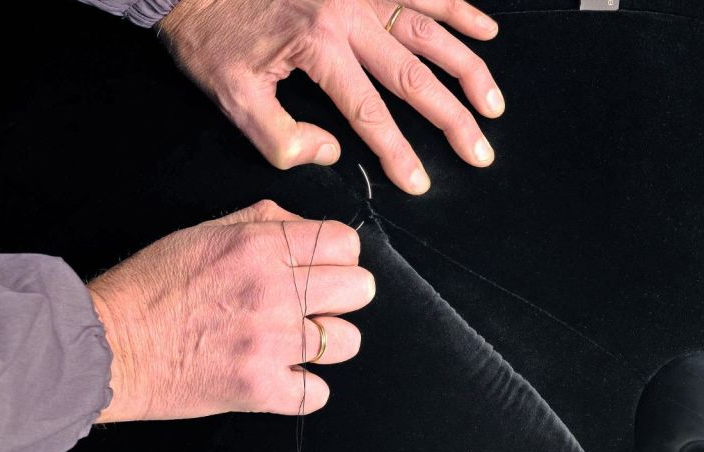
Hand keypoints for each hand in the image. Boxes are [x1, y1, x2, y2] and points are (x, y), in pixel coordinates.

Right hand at [88, 199, 373, 422]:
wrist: (110, 346)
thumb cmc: (153, 286)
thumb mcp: (206, 232)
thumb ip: (265, 221)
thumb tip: (309, 227)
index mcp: (261, 247)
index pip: (345, 242)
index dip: (341, 255)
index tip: (327, 267)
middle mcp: (273, 292)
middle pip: (360, 289)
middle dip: (343, 295)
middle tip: (317, 303)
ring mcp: (270, 343)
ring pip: (347, 342)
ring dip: (326, 342)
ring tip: (296, 342)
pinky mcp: (260, 389)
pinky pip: (318, 393)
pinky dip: (303, 388)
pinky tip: (281, 375)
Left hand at [158, 0, 503, 194]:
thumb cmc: (211, 37)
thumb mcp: (230, 95)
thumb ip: (279, 136)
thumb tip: (330, 152)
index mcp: (318, 47)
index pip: (369, 113)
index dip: (398, 152)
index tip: (422, 182)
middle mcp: (349, 14)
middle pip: (414, 75)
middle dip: (452, 119)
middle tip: (480, 151)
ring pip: (429, 30)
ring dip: (467, 68)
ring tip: (493, 103)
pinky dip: (457, 7)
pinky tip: (485, 28)